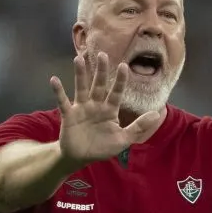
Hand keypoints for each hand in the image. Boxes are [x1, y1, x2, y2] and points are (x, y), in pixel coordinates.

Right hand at [50, 52, 161, 169]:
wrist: (81, 158)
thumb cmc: (102, 147)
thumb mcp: (123, 139)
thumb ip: (138, 127)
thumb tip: (157, 114)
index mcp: (110, 110)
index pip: (116, 92)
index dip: (120, 80)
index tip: (124, 66)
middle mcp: (96, 105)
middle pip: (99, 85)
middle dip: (101, 71)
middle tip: (102, 54)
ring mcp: (81, 108)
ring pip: (82, 88)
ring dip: (80, 74)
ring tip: (79, 59)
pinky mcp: (69, 115)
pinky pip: (63, 101)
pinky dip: (59, 91)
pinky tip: (54, 80)